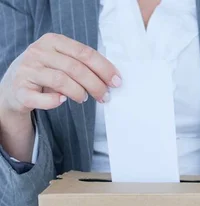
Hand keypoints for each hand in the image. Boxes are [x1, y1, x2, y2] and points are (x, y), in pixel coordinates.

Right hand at [0, 32, 120, 115]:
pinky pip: (40, 98)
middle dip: (96, 84)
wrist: (14, 86)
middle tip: (105, 96)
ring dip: (78, 92)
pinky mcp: (20, 90)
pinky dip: (54, 101)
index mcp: (53, 41)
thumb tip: (112, 78)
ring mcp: (27, 70)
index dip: (104, 68)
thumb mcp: (62, 60)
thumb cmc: (46, 72)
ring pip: (61, 80)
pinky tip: (63, 101)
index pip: (85, 53)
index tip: (117, 81)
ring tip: (83, 98)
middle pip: (76, 68)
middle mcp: (38, 52)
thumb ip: (83, 64)